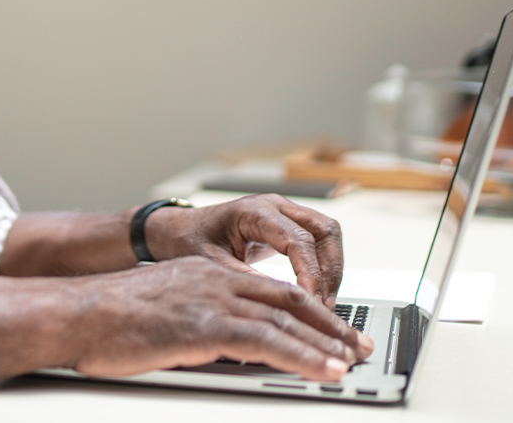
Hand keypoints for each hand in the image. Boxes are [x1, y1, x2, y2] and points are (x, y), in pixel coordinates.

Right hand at [67, 257, 373, 379]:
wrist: (78, 312)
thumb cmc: (110, 318)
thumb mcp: (165, 310)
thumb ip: (200, 319)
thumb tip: (227, 345)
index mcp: (210, 274)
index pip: (273, 290)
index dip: (309, 310)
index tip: (334, 329)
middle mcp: (218, 281)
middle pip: (289, 301)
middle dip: (329, 325)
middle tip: (358, 345)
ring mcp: (214, 301)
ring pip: (285, 321)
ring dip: (324, 344)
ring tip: (351, 362)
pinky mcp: (206, 327)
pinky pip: (267, 343)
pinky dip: (302, 356)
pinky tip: (323, 370)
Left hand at [144, 194, 344, 308]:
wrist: (179, 230)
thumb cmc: (189, 241)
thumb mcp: (212, 264)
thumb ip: (245, 280)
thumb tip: (280, 302)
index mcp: (254, 211)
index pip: (298, 239)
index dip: (310, 273)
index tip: (313, 303)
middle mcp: (274, 206)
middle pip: (324, 230)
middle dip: (330, 271)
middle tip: (325, 306)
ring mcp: (283, 212)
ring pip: (327, 234)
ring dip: (332, 268)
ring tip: (325, 304)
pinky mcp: (287, 225)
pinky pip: (318, 241)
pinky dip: (324, 266)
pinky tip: (317, 294)